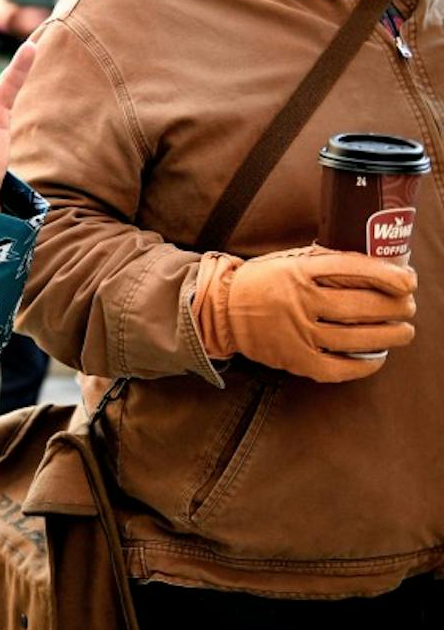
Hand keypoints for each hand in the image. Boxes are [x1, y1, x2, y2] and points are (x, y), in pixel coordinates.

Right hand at [193, 245, 416, 382]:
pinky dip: (363, 365)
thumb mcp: (290, 261)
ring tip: (403, 331)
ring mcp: (296, 333)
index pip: (353, 268)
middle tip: (408, 307)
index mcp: (298, 271)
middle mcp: (298, 301)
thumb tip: (378, 269)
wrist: (221, 309)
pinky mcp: (293, 359)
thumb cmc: (262, 282)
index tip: (408, 280)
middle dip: (396, 308)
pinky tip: (376, 357)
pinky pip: (337, 368)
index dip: (388, 275)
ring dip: (390, 336)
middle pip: (362, 306)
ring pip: (356, 338)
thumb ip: (326, 263)